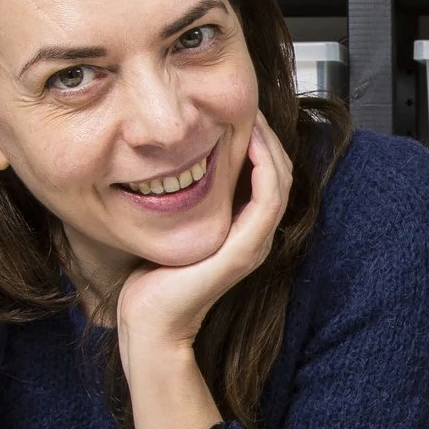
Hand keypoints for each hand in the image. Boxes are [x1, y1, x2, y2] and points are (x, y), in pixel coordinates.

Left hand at [116, 113, 293, 352]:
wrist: (148, 322)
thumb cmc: (152, 280)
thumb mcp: (171, 229)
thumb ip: (182, 203)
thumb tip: (168, 167)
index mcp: (243, 233)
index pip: (268, 178)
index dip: (262, 143)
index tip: (242, 114)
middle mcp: (255, 238)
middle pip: (280, 175)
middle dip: (268, 137)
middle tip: (250, 107)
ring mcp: (253, 245)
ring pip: (280, 183)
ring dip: (270, 145)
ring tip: (253, 118)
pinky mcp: (244, 251)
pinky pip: (268, 200)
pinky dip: (265, 168)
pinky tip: (250, 144)